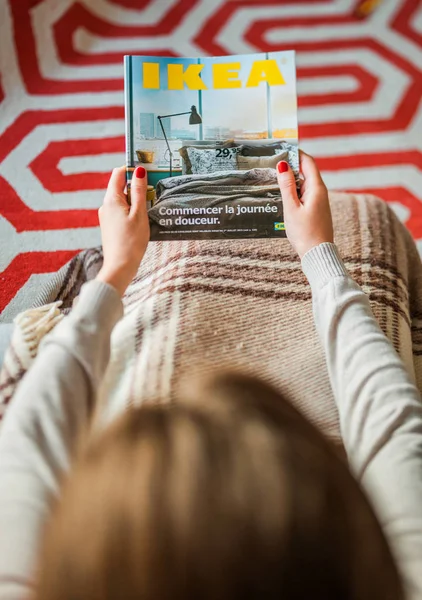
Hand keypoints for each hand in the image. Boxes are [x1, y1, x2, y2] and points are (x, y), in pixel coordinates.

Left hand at [96, 166, 149, 295]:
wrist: (120, 267)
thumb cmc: (132, 242)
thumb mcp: (139, 214)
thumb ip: (139, 191)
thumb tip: (139, 171)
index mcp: (111, 200)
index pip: (118, 174)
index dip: (131, 169)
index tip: (147, 170)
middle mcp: (106, 206)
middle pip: (120, 186)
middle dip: (136, 185)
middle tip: (154, 188)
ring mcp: (107, 217)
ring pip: (122, 200)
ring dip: (135, 199)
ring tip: (151, 204)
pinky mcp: (110, 226)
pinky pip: (121, 211)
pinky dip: (132, 210)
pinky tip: (143, 218)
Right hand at [276, 151, 333, 258]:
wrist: (317, 254)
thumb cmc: (304, 233)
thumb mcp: (291, 208)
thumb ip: (286, 186)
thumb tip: (283, 165)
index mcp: (317, 188)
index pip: (308, 162)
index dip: (296, 153)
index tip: (283, 147)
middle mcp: (320, 192)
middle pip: (306, 172)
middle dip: (291, 166)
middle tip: (273, 162)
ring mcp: (318, 202)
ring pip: (304, 184)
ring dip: (291, 180)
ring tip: (274, 178)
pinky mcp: (315, 210)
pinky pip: (304, 195)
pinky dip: (293, 191)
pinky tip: (282, 196)